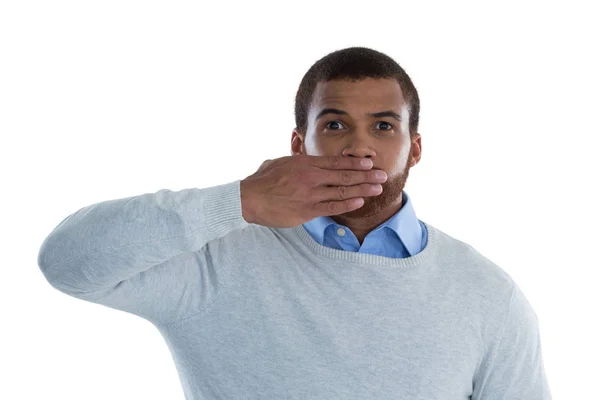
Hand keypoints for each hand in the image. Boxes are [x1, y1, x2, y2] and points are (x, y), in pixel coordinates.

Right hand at [240, 155, 386, 227]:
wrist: (250, 198)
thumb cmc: (262, 180)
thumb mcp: (280, 162)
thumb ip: (297, 161)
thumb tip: (306, 158)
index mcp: (306, 164)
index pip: (337, 162)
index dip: (355, 163)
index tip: (369, 163)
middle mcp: (312, 177)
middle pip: (345, 175)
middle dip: (367, 175)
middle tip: (383, 174)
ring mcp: (311, 194)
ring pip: (343, 191)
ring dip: (363, 189)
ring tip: (378, 188)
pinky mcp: (307, 210)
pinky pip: (332, 207)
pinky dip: (348, 204)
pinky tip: (360, 202)